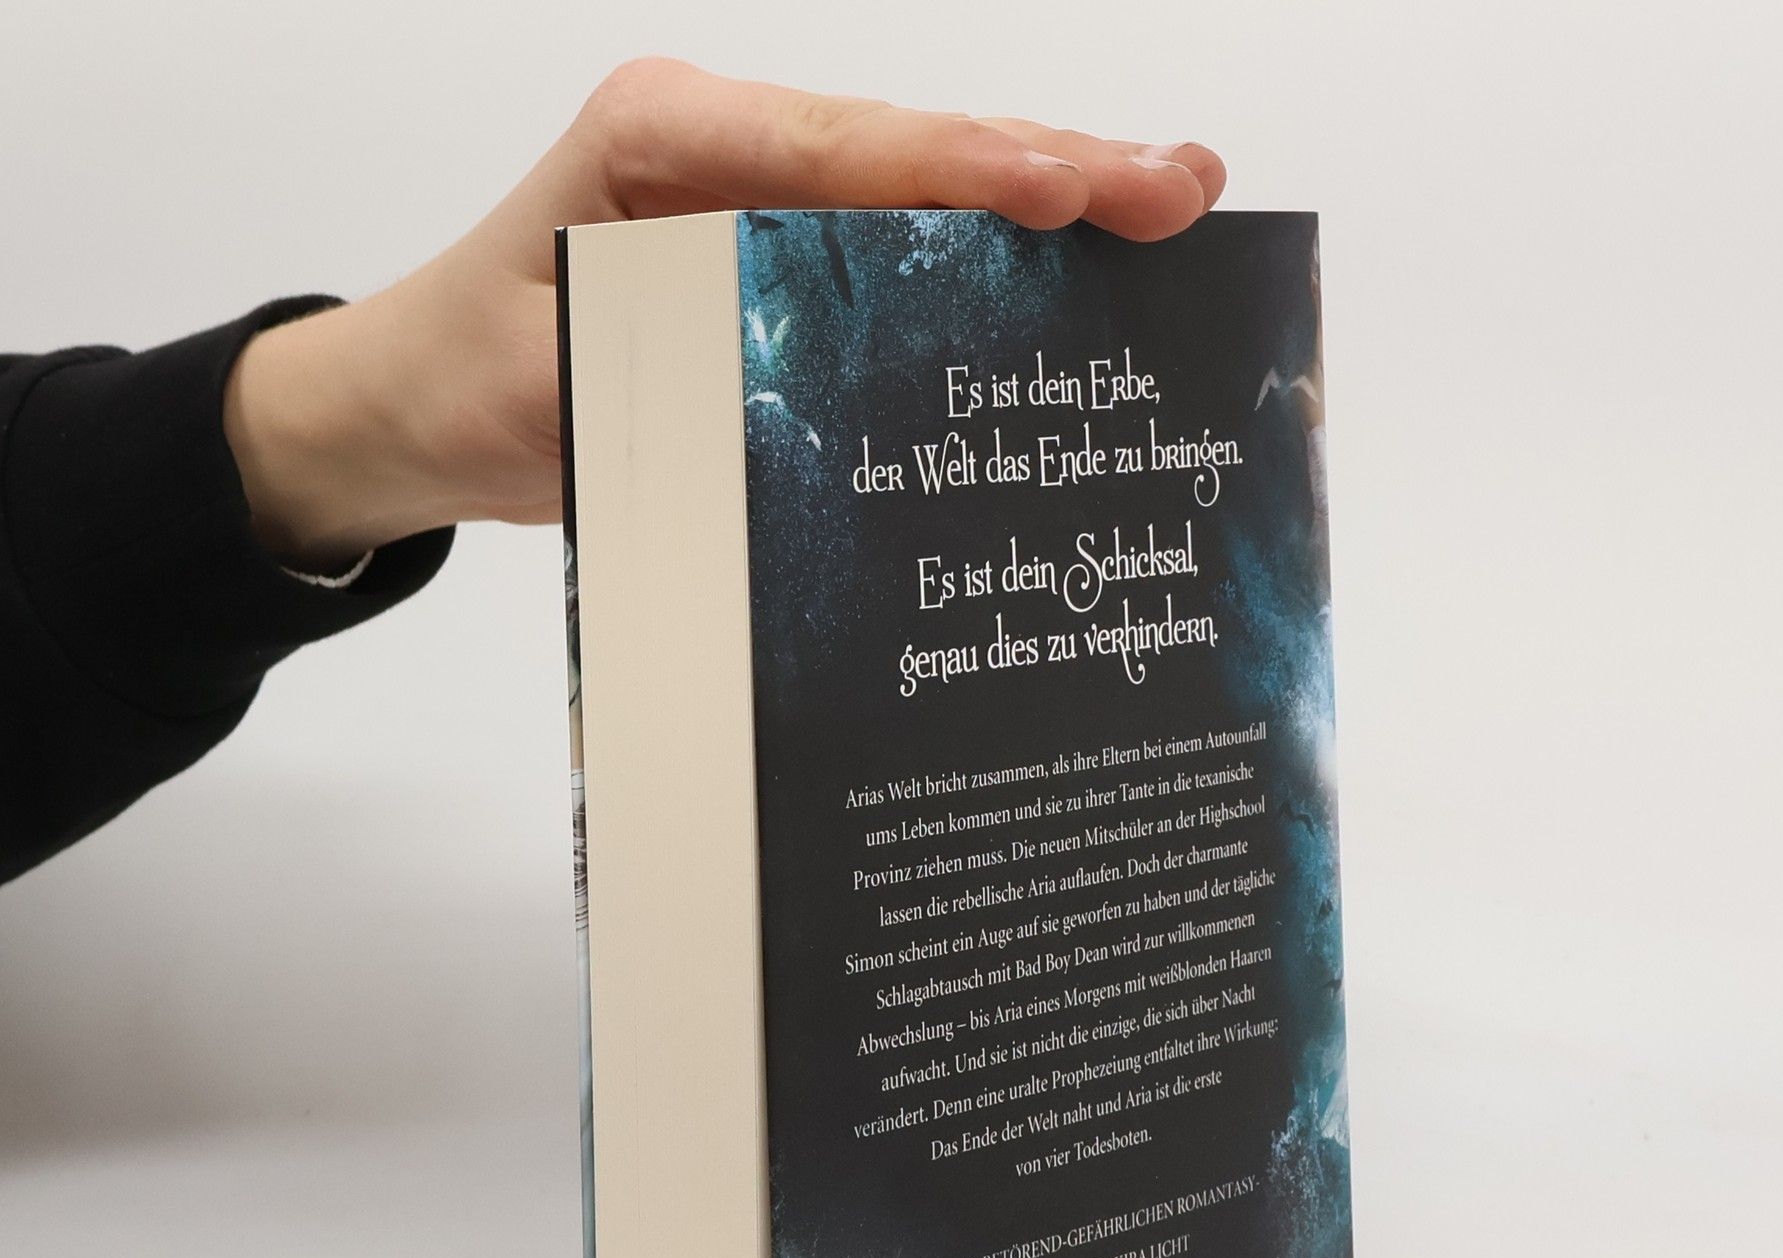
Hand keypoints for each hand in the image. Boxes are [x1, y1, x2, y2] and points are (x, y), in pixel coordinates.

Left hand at [222, 59, 1226, 563]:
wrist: (408, 404)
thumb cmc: (462, 378)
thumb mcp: (560, 380)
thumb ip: (688, 369)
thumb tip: (830, 391)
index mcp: (666, 138)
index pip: (849, 148)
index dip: (977, 172)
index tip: (1086, 195)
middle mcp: (725, 145)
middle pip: (913, 151)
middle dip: (1053, 173)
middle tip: (1183, 192)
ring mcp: (755, 198)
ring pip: (921, 192)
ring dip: (1043, 211)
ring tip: (1166, 215)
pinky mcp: (771, 257)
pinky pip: (893, 252)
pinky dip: (985, 266)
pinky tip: (1071, 282)